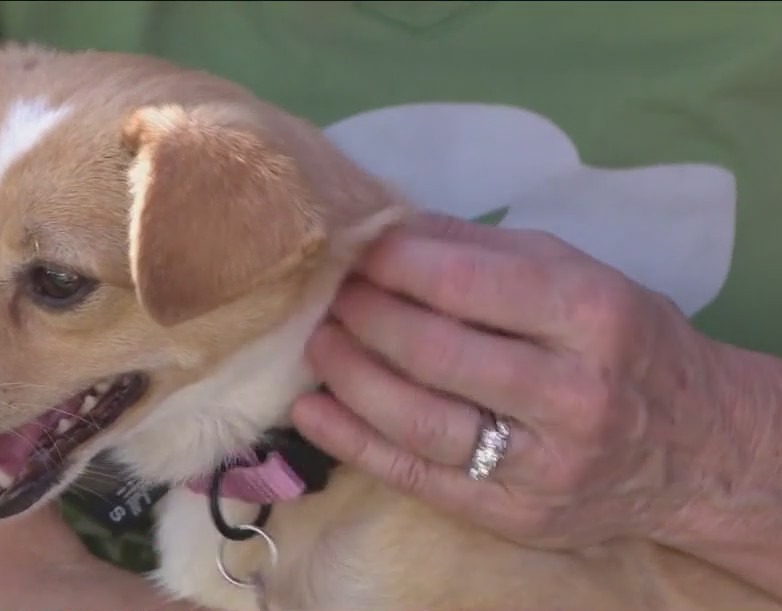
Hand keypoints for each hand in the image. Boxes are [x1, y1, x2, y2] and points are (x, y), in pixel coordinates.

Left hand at [293, 213, 745, 549]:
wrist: (692, 449)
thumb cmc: (625, 343)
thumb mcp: (577, 274)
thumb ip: (482, 251)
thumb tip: (387, 227)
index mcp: (592, 316)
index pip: (466, 284)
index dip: (394, 264)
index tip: (355, 249)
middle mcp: (572, 394)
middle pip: (434, 354)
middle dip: (365, 317)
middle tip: (332, 296)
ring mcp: (544, 465)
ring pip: (419, 422)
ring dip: (350, 376)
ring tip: (319, 343)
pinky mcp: (515, 515)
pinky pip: (417, 477)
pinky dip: (352, 442)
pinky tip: (314, 410)